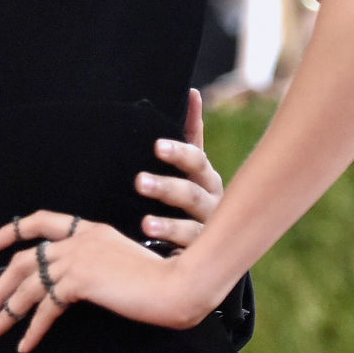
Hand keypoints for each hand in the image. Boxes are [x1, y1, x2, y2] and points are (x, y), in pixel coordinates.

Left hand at [0, 211, 211, 351]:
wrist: (178, 284)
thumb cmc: (160, 278)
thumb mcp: (121, 261)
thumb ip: (96, 263)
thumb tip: (72, 284)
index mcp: (89, 229)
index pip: (41, 222)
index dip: (12, 232)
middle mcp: (79, 239)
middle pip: (24, 260)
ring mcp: (78, 258)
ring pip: (28, 284)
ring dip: (6, 310)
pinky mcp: (81, 280)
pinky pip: (46, 306)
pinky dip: (33, 327)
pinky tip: (25, 344)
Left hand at [137, 88, 222, 249]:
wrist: (212, 246)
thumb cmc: (193, 197)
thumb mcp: (192, 168)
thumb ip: (191, 132)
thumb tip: (192, 91)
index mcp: (208, 180)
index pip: (196, 162)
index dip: (178, 153)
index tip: (156, 146)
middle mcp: (214, 207)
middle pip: (192, 195)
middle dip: (167, 188)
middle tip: (139, 181)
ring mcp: (209, 236)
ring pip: (191, 229)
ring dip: (168, 225)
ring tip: (145, 223)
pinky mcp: (200, 261)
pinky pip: (185, 258)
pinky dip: (170, 254)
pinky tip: (151, 251)